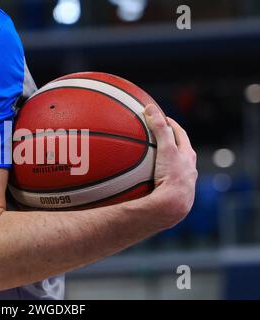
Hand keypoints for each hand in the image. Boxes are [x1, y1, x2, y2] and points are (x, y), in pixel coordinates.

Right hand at [144, 104, 197, 228]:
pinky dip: (154, 178)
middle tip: (154, 135)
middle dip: (167, 142)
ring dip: (161, 162)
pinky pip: (162, 183)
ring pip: (171, 168)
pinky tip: (142, 182)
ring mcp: (180, 184)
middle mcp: (187, 170)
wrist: (172, 206)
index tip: (161, 117)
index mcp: (188, 157)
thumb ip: (159, 128)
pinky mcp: (172, 196)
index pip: (180, 135)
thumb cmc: (172, 176)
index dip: (171, 124)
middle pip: (178, 151)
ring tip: (147, 159)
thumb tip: (150, 108)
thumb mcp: (166, 149)